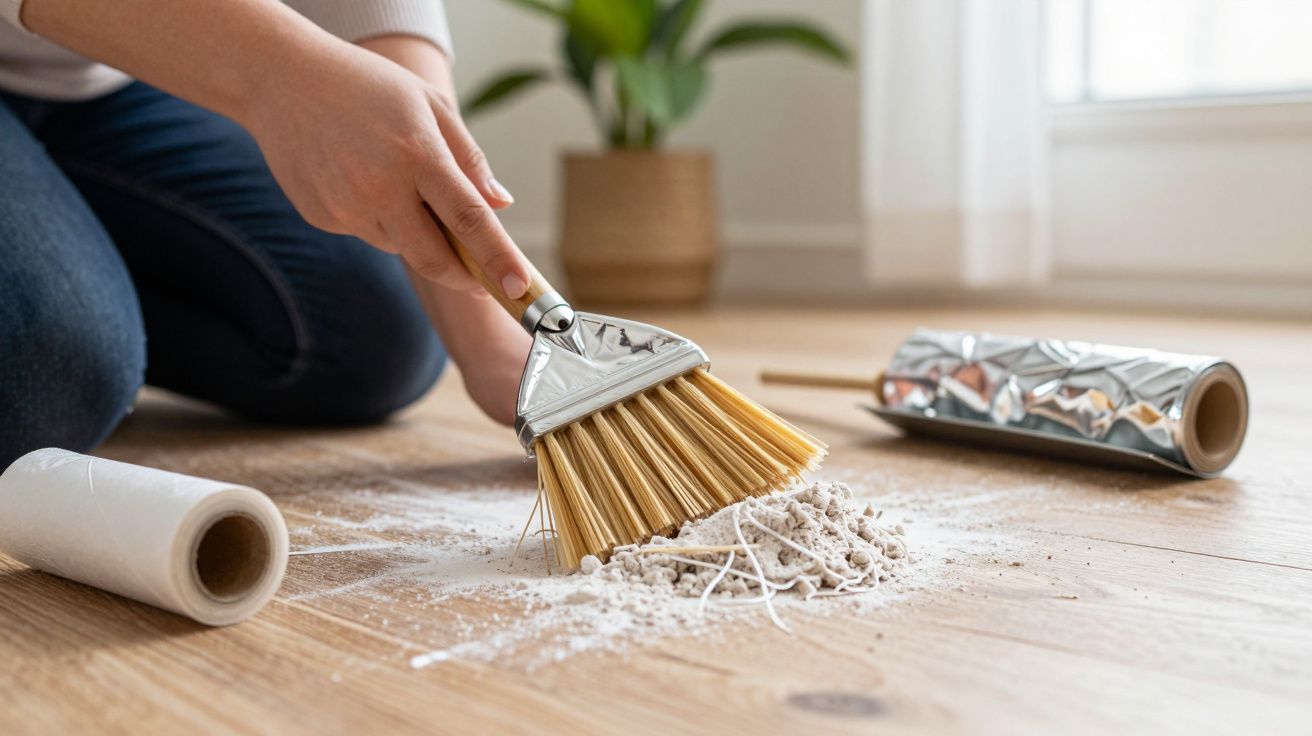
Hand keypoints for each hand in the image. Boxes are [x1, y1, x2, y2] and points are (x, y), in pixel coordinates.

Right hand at [239, 37, 527, 297]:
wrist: (281, 79)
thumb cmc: (367, 86)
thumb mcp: (429, 104)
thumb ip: (469, 157)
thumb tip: (500, 203)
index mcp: (418, 155)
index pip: (470, 220)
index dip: (498, 259)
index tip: (519, 288)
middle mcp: (380, 188)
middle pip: (434, 259)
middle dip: (464, 277)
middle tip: (481, 279)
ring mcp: (346, 206)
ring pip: (400, 245)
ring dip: (416, 233)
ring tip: (396, 180)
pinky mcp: (322, 217)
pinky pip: (367, 232)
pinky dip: (378, 218)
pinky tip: (359, 177)